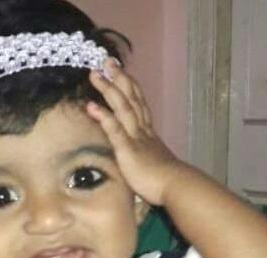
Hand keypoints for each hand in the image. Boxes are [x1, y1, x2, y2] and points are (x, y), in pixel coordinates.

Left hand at [87, 59, 181, 205]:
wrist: (176, 187)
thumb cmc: (166, 182)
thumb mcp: (156, 165)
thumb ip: (148, 159)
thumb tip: (146, 162)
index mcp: (149, 134)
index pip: (139, 105)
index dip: (130, 87)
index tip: (121, 72)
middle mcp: (143, 131)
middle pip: (131, 98)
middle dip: (119, 78)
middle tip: (107, 61)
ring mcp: (136, 138)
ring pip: (122, 107)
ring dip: (108, 89)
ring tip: (95, 74)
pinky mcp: (128, 149)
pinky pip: (114, 129)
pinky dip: (103, 116)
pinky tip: (90, 106)